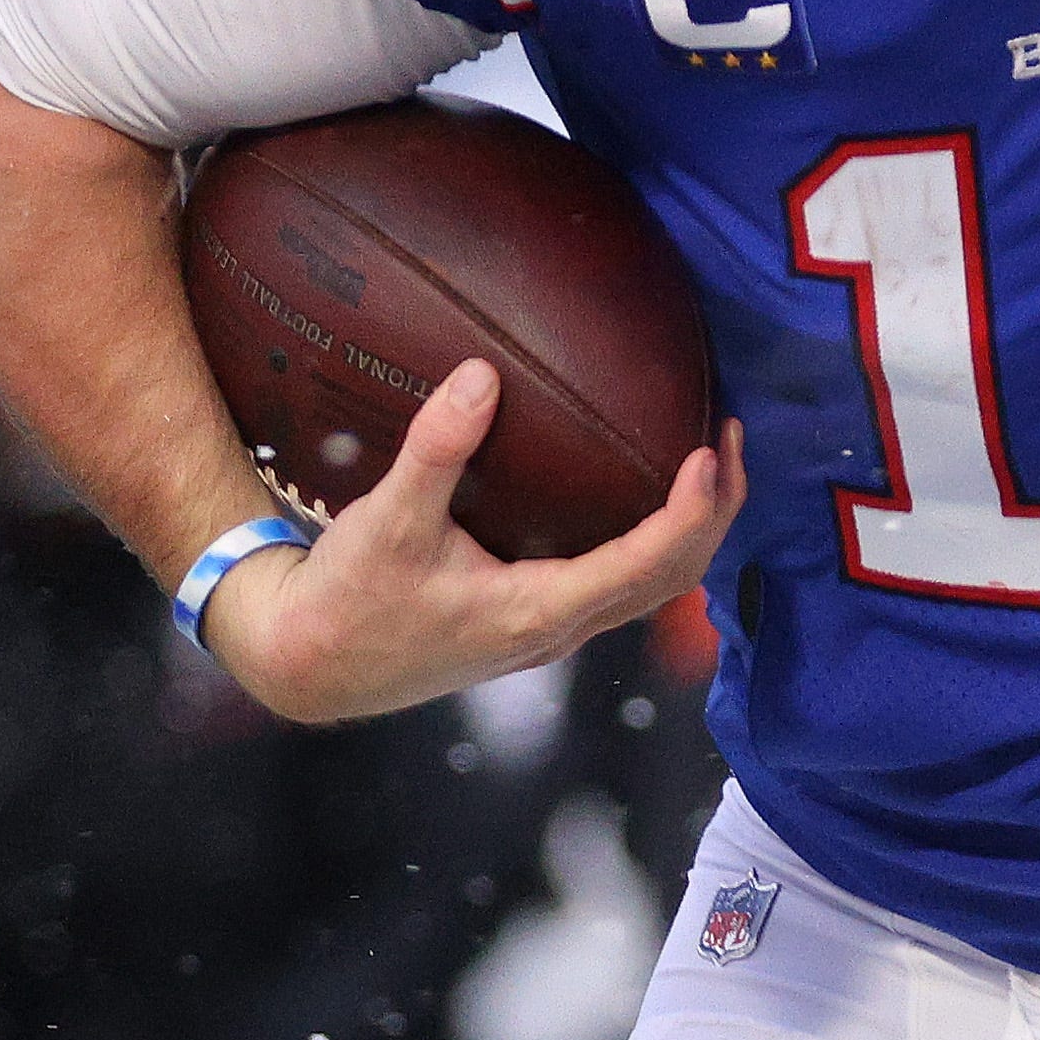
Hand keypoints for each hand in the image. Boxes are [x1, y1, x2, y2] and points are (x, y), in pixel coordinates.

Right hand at [200, 362, 742, 725]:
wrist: (311, 663)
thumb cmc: (348, 601)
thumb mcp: (385, 521)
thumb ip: (437, 449)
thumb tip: (480, 375)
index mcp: (538, 612)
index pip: (647, 564)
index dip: (691, 510)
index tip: (707, 450)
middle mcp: (561, 628)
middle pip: (674, 578)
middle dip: (715, 511)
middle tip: (729, 437)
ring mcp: (553, 630)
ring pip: (654, 585)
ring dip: (692, 526)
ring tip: (708, 458)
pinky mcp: (537, 620)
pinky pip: (621, 581)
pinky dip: (654, 537)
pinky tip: (646, 490)